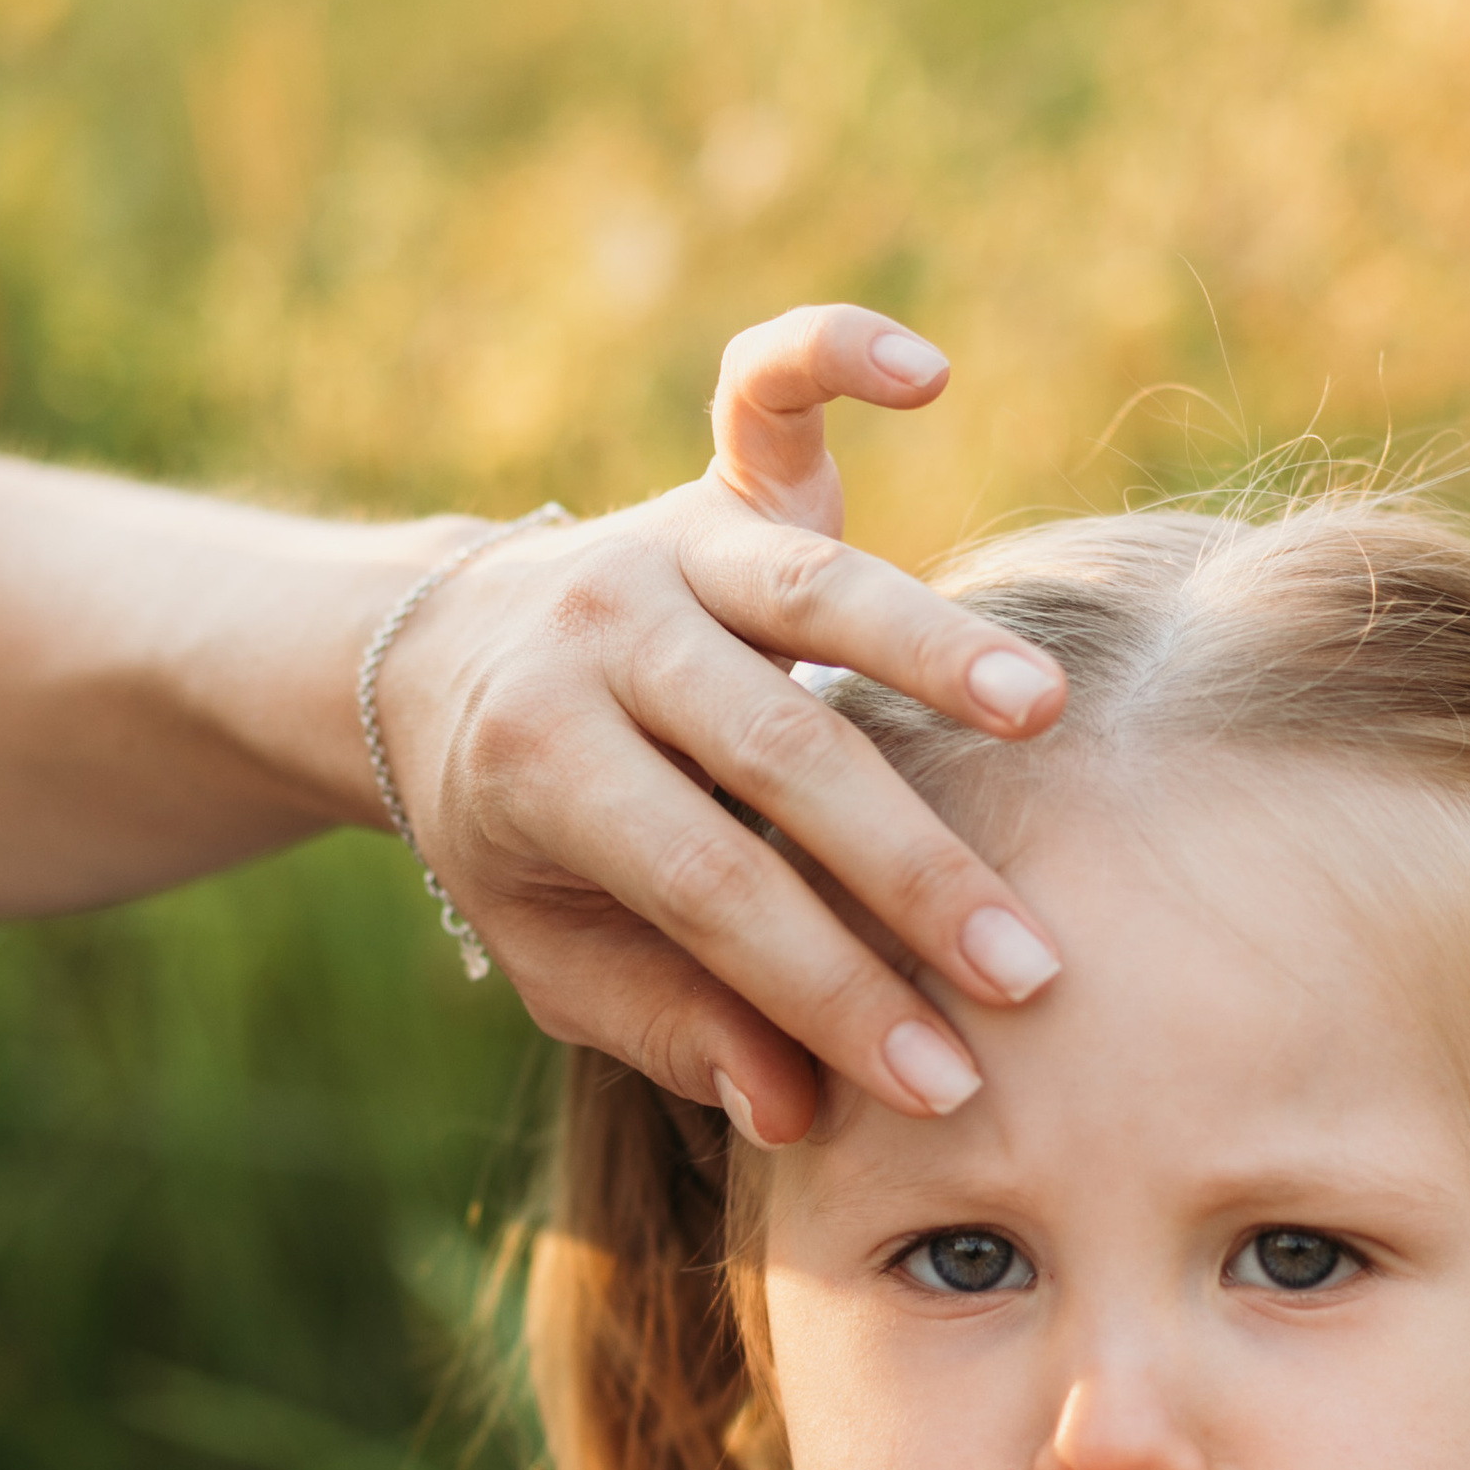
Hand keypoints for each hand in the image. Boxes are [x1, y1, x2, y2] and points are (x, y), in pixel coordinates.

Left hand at [373, 306, 1069, 1142]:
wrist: (424, 663)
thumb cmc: (519, 838)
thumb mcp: (554, 949)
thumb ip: (669, 1024)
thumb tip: (791, 1114)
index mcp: (538, 767)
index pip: (712, 893)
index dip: (831, 994)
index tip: (941, 1082)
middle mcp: (596, 639)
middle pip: (777, 757)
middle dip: (912, 875)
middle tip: (1028, 969)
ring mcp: (656, 544)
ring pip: (810, 589)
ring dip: (936, 649)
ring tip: (1045, 716)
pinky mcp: (706, 477)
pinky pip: (765, 386)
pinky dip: (837, 355)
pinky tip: (926, 374)